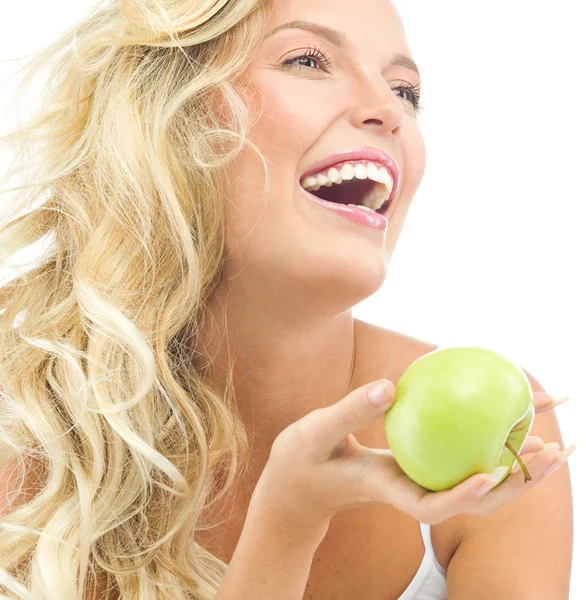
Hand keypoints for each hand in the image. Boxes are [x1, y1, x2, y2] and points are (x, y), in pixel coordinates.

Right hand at [252, 380, 572, 529]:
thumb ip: (349, 412)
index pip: (432, 506)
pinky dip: (485, 446)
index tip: (492, 473)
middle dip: (515, 482)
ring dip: (514, 469)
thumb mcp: (316, 432)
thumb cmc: (301, 460)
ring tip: (549, 440)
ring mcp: (417, 483)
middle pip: (473, 501)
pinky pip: (458, 461)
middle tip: (552, 448)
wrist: (298, 484)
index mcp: (387, 491)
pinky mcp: (417, 471)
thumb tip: (390, 385)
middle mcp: (412, 493)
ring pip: (474, 485)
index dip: (465, 496)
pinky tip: (499, 421)